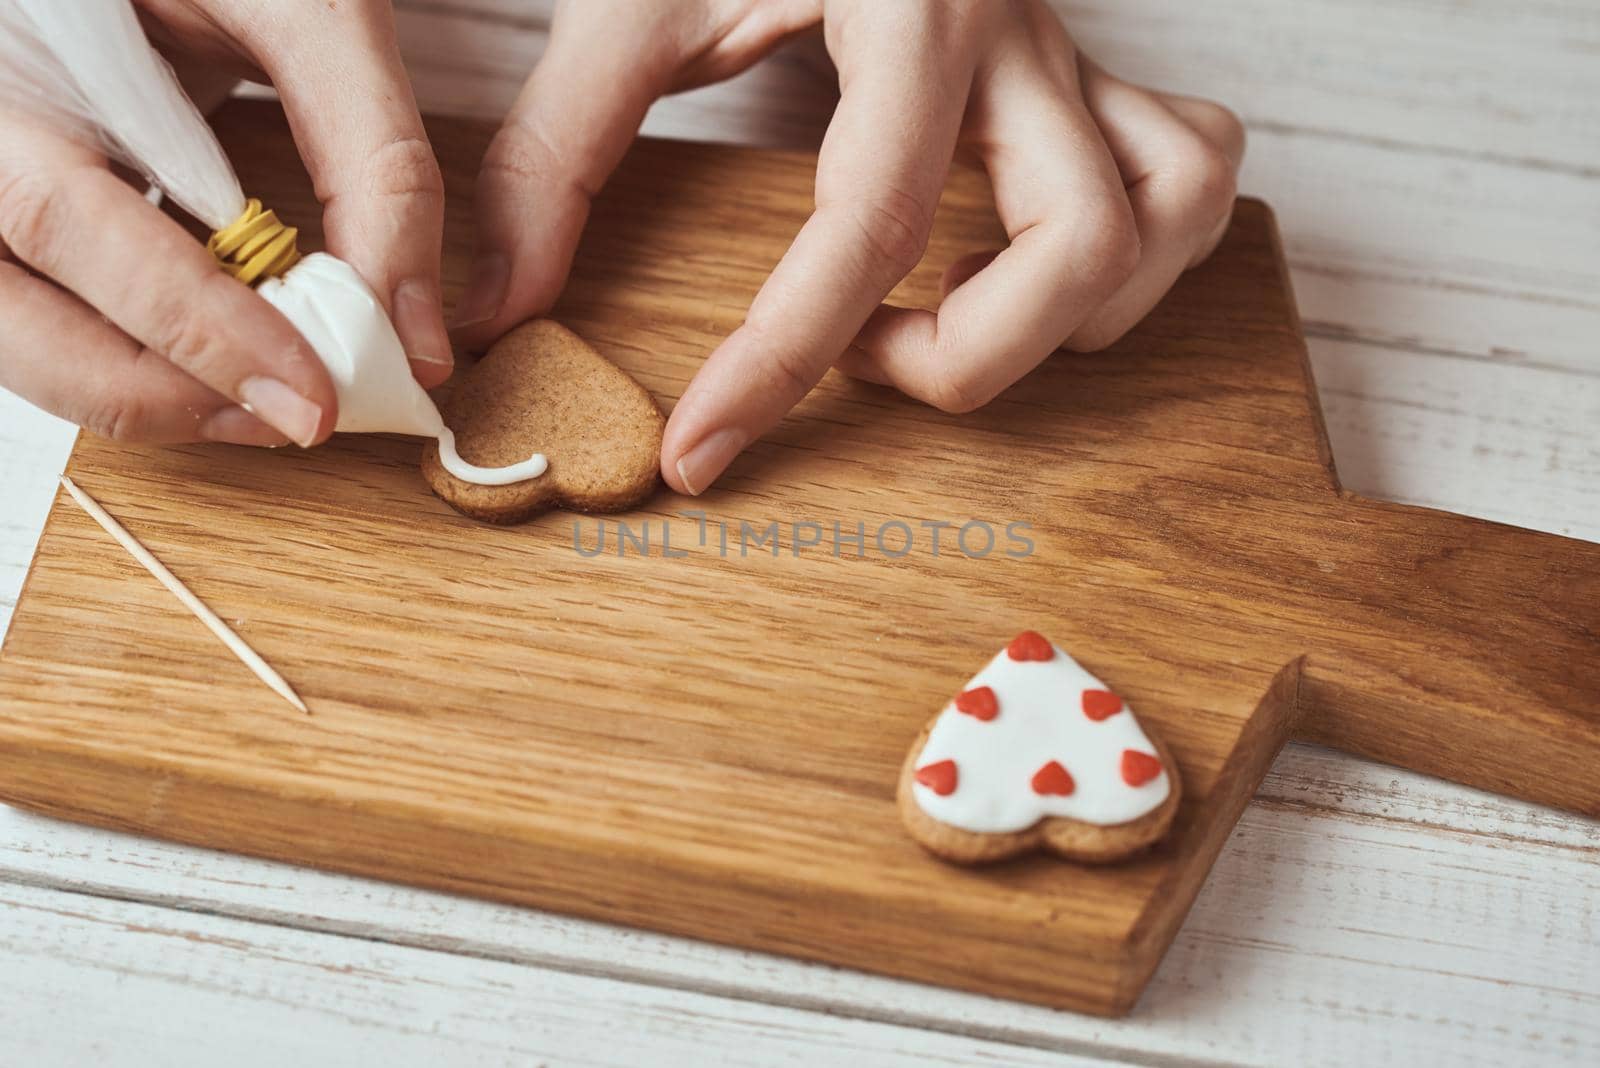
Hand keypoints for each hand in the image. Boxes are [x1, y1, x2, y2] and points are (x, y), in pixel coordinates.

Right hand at [0, 0, 449, 447]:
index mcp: (4, 53)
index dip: (194, 325)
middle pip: (13, 312)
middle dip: (164, 390)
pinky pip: (38, 316)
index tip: (311, 394)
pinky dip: (129, 359)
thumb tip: (413, 333)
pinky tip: (217, 364)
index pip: (66, 218)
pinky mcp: (4, 212)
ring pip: (15, 337)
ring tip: (267, 404)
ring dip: (144, 394)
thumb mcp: (304, 7)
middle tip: (297, 419)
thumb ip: (369, 154)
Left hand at [455, 0, 1243, 494]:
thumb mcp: (631, 0)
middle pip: (1078, 244)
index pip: (867, 224)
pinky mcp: (1095, 66)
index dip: (781, 361)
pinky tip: (1039, 261)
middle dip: (967, 355)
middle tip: (870, 354)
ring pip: (1170, 211)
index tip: (703, 450)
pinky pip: (1194, 169)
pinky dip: (1139, 249)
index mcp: (908, 7)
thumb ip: (559, 151)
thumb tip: (501, 309)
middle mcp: (1016, 33)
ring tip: (956, 310)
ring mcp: (1075, 51)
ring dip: (1073, 311)